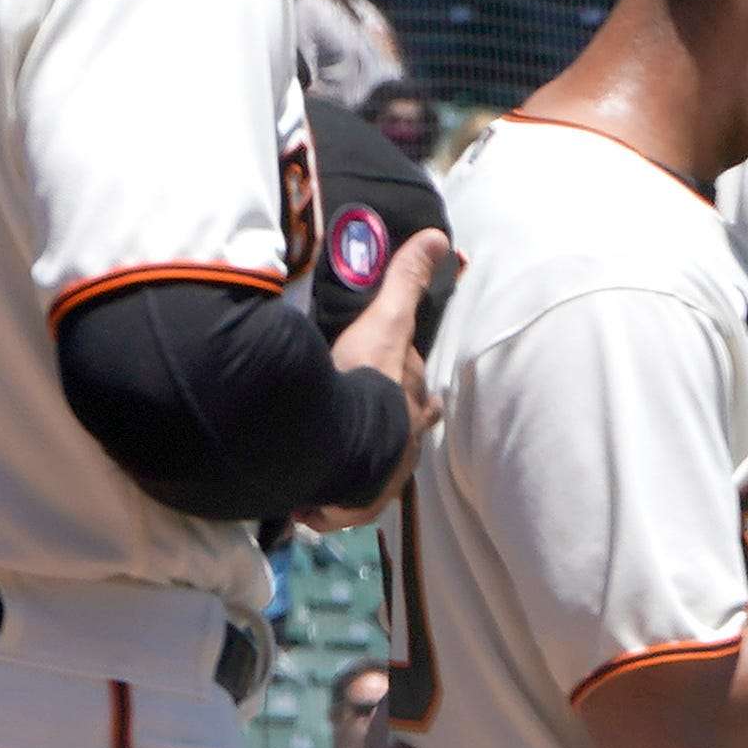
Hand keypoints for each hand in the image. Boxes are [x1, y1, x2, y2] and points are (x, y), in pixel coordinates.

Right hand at [301, 228, 453, 530]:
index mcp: (412, 409)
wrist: (341, 439)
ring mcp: (374, 480)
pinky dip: (323, 507)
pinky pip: (334, 509)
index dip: (411, 390)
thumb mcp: (386, 322)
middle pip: (399, 439)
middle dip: (386, 433)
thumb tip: (440, 238)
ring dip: (351, 470)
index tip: (399, 383)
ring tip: (327, 467)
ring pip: (367, 476)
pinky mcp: (344, 506)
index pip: (421, 398)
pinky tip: (307, 506)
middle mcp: (401, 447)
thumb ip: (407, 281)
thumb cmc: (368, 379)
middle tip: (364, 425)